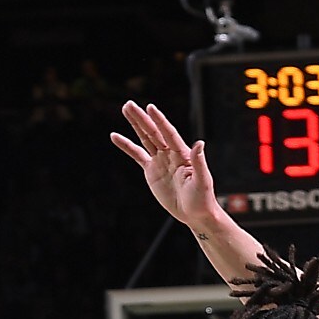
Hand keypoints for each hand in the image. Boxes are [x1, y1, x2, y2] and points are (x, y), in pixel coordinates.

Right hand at [112, 100, 232, 246]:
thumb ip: (199, 162)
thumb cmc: (202, 198)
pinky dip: (126, 146)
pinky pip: (137, 155)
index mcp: (182, 153)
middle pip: (153, 132)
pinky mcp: (151, 170)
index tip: (150, 108)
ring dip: (136, 124)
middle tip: (129, 104)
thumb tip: (199, 143)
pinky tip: (115, 136)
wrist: (195, 213)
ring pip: (145, 138)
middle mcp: (170, 153)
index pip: (169, 133)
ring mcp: (160, 160)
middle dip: (142, 118)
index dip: (160, 121)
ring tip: (126, 109)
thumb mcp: (202, 181)